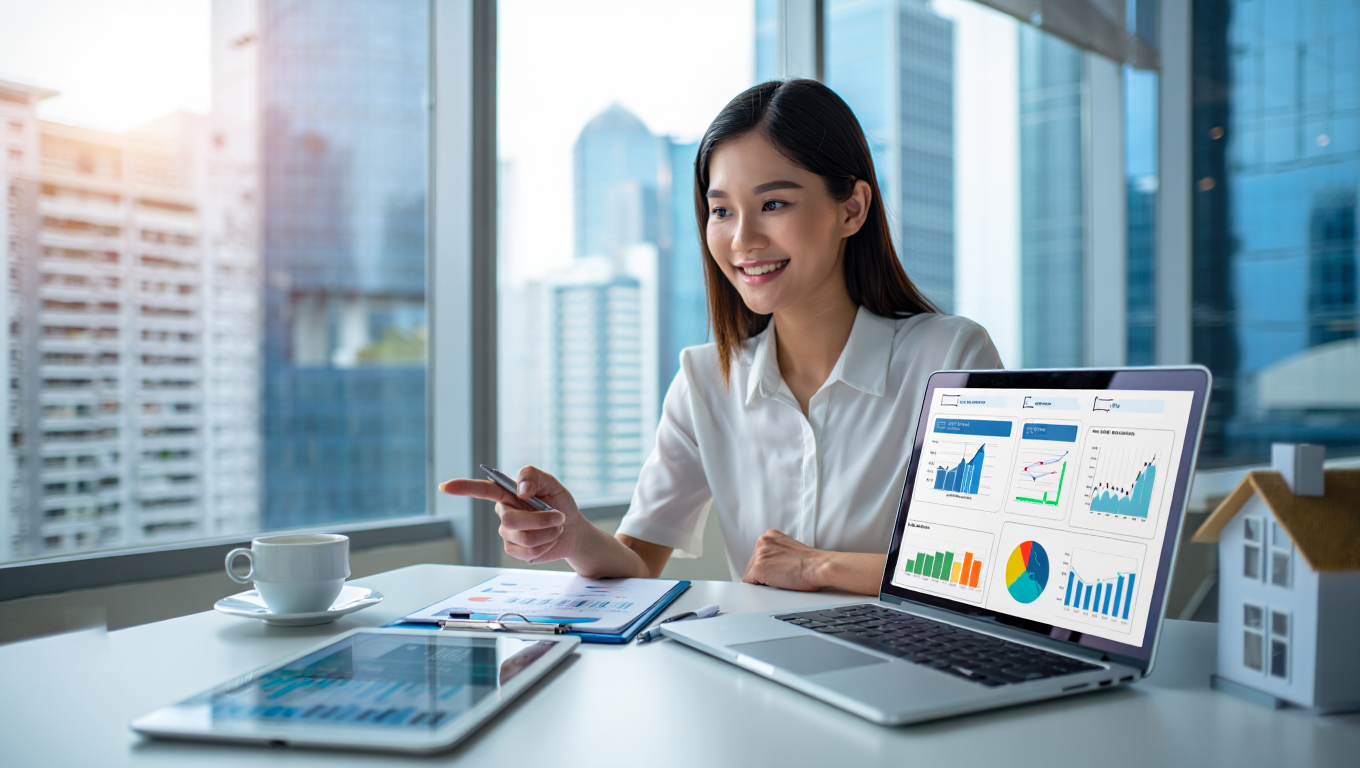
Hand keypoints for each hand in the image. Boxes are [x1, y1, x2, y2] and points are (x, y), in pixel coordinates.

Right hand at [438, 466, 585, 563]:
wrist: (573, 530)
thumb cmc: (560, 504)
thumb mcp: (552, 484)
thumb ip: (534, 477)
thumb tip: (520, 489)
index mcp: (507, 493)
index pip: (482, 490)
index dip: (463, 487)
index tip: (445, 486)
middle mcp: (503, 513)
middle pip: (509, 520)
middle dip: (539, 519)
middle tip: (559, 517)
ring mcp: (507, 533)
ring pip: (523, 537)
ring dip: (548, 532)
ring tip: (557, 527)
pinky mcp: (514, 550)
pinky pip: (528, 551)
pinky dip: (547, 545)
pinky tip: (549, 540)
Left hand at [741, 530, 826, 591]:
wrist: (818, 566)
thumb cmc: (811, 562)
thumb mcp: (789, 548)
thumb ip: (776, 552)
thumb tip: (769, 564)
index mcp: (770, 535)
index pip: (757, 555)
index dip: (766, 567)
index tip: (774, 571)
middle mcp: (762, 541)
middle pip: (751, 564)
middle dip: (762, 573)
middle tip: (780, 577)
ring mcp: (759, 554)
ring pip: (750, 574)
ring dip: (762, 580)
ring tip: (780, 580)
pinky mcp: (758, 568)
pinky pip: (750, 583)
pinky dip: (759, 587)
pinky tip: (775, 585)